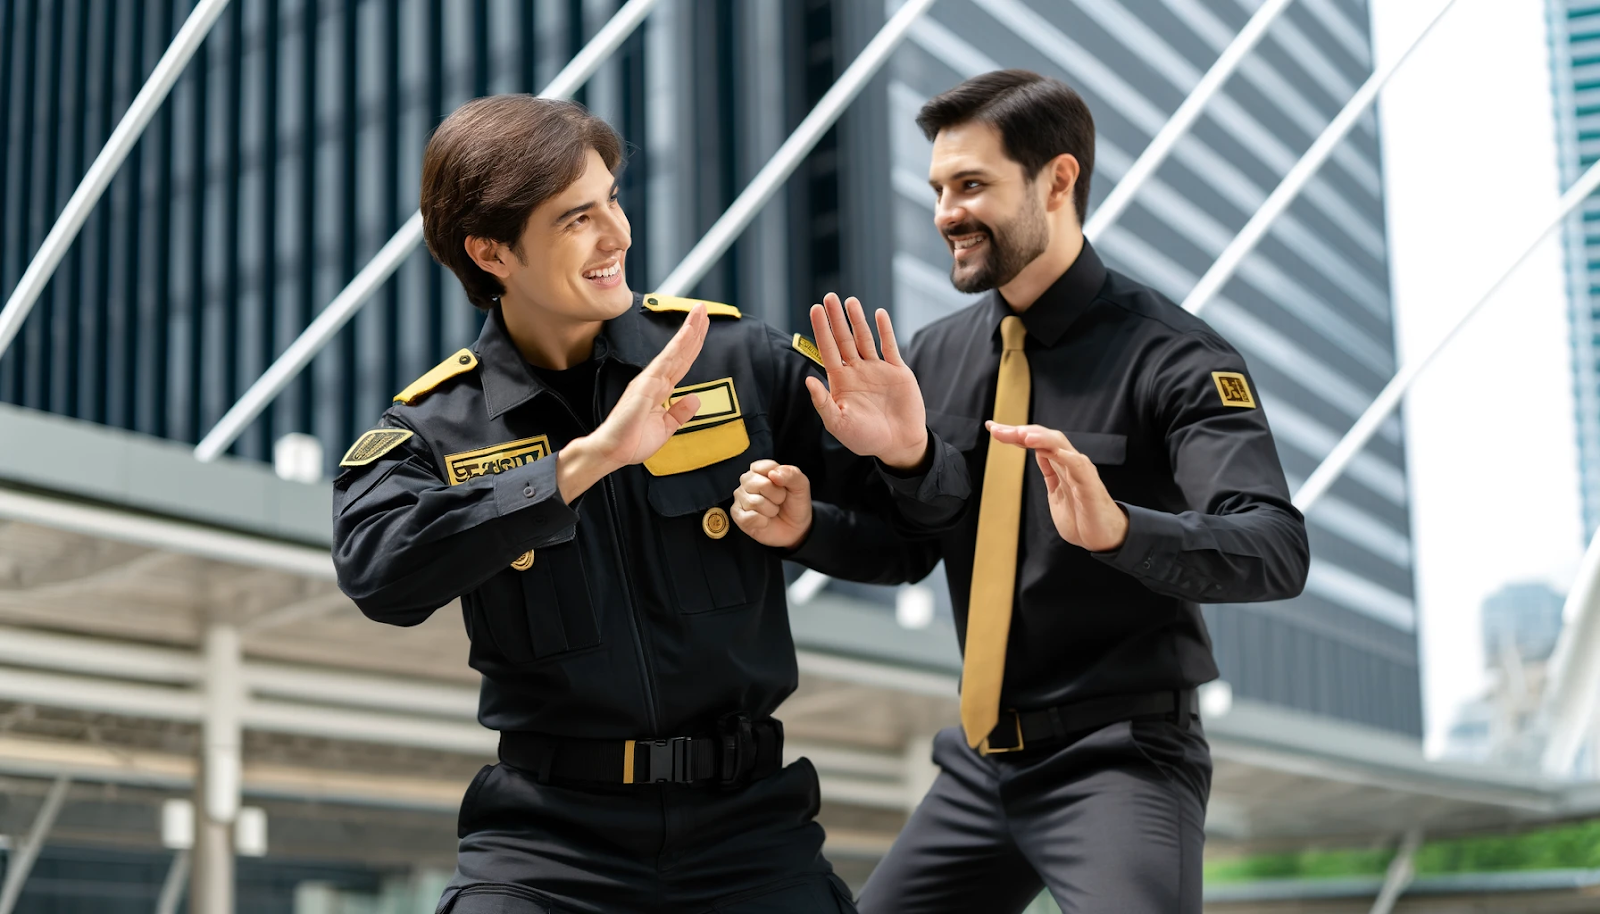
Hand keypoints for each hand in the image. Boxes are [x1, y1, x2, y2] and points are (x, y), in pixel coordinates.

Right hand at [558, 306, 708, 500]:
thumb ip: (679, 412)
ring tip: (700, 312)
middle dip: (694, 330)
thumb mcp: (665, 428)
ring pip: (675, 351)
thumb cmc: (632, 442)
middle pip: (680, 351)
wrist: (613, 451)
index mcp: (659, 390)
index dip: (693, 345)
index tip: (703, 327)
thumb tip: (695, 398)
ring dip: (689, 330)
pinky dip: (678, 345)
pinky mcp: (646, 384)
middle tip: (704, 309)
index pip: (681, 363)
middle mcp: (654, 380)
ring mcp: (650, 380)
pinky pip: (666, 361)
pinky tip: (688, 333)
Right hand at [731, 460, 813, 548]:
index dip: (780, 479)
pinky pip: (749, 517)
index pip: (765, 467)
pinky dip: (763, 521)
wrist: (795, 527)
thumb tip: (773, 473)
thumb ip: (791, 474)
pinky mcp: (739, 516)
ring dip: (771, 510)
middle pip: (760, 484)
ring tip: (773, 510)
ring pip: (755, 502)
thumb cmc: (794, 503)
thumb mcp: (801, 486)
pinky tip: (765, 521)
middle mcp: (747, 482)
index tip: (784, 486)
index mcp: (760, 470)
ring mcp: (741, 499)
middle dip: (777, 495)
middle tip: (780, 500)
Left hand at [806, 293, 928, 469]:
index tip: (815, 309)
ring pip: (865, 338)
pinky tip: (879, 314)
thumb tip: (807, 379)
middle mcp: (857, 371)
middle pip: (844, 339)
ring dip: (858, 319)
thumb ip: (823, 403)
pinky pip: (890, 346)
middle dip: (836, 318)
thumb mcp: (838, 424)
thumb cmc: (865, 438)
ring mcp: (877, 369)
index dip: (821, 329)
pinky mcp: (897, 371)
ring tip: (850, 301)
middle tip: (829, 296)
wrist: (898, 444)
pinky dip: (885, 330)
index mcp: (840, 382)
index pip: (827, 350)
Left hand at [985, 422, 1128, 551]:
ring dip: (1040, 438)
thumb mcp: (1056, 492)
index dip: (1013, 434)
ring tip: (1022, 435)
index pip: (1034, 442)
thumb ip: (1049, 472)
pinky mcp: (1089, 484)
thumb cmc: (1081, 516)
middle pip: (1043, 438)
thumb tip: (1038, 454)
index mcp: (1059, 465)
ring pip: (1059, 445)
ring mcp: (1080, 471)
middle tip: (996, 429)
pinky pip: (1077, 465)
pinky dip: (1064, 455)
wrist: (1103, 537)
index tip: (992, 428)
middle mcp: (1069, 462)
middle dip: (1019, 432)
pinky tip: (1048, 449)